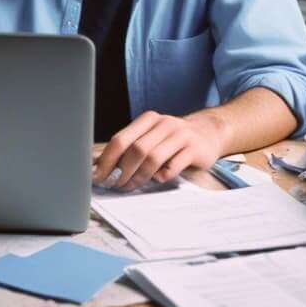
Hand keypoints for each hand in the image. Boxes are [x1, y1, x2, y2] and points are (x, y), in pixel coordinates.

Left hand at [92, 111, 226, 190]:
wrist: (207, 133)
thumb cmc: (172, 139)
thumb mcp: (152, 135)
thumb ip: (131, 146)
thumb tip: (101, 166)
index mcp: (147, 119)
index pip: (120, 139)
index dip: (106, 160)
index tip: (98, 177)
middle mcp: (163, 124)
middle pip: (136, 149)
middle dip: (122, 171)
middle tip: (116, 186)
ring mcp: (180, 135)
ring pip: (153, 158)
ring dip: (139, 177)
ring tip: (131, 186)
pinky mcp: (194, 149)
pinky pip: (173, 166)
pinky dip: (162, 175)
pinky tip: (158, 178)